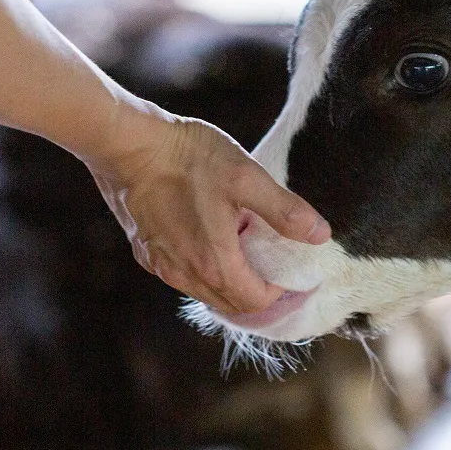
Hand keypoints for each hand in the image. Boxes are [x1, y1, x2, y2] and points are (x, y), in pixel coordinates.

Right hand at [88, 105, 331, 314]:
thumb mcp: (246, 177)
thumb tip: (320, 235)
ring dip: (231, 284)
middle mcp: (186, 275)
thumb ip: (285, 210)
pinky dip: (205, 271)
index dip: (282, 294)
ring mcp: (162, 266)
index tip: (296, 275)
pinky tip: (211, 241)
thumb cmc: (188, 158)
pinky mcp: (146, 253)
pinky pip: (183, 277)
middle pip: (232, 305)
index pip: (257, 303)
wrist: (129, 144)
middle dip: (258, 294)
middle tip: (277, 270)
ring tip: (247, 253)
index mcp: (215, 263)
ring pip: (206, 293)